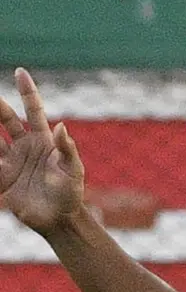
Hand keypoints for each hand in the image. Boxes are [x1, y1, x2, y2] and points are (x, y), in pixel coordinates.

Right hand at [0, 68, 84, 234]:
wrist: (60, 219)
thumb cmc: (71, 193)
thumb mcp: (73, 170)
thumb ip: (66, 149)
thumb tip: (61, 125)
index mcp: (43, 141)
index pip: (33, 110)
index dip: (27, 92)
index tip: (20, 72)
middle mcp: (25, 147)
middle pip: (6, 120)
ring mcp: (11, 162)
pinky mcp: (2, 178)